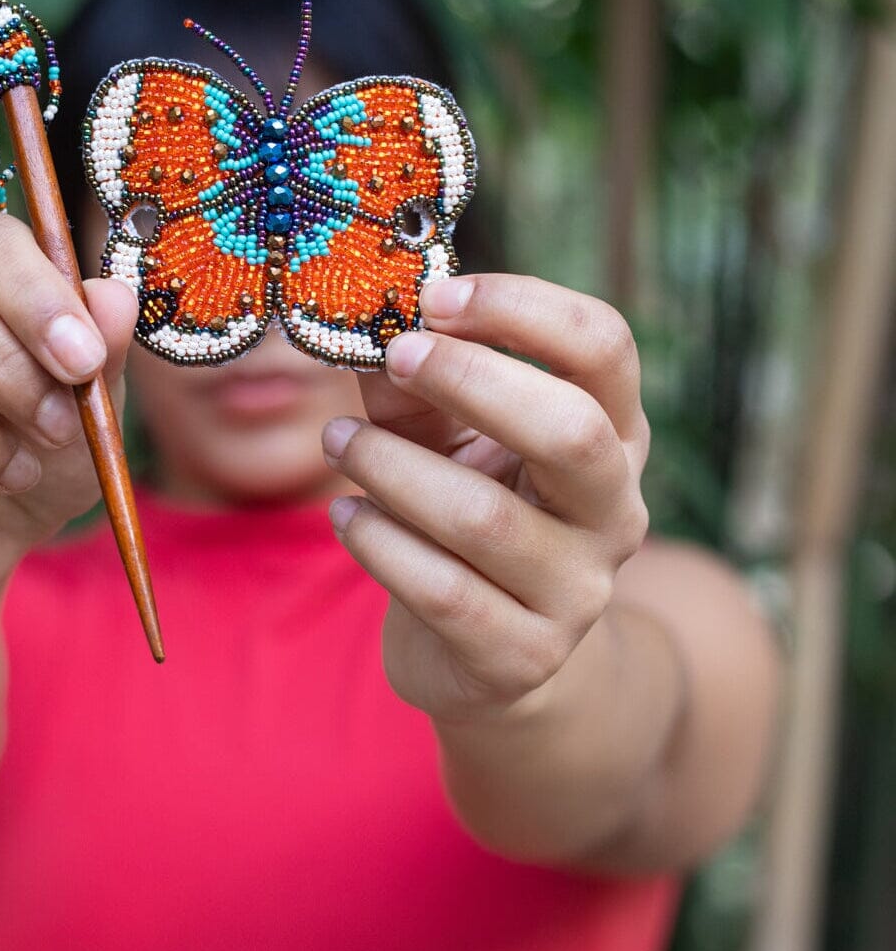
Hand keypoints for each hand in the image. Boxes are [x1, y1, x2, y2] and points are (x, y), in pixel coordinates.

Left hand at [321, 273, 650, 723]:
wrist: (492, 652)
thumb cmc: (469, 510)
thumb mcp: (448, 438)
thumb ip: (414, 387)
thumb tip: (368, 324)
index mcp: (612, 434)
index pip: (603, 348)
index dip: (524, 308)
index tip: (437, 295)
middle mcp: (613, 510)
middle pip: (571, 430)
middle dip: (471, 380)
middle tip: (396, 355)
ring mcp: (577, 591)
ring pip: (483, 517)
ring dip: (391, 466)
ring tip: (337, 441)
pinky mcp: (523, 655)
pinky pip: (442, 591)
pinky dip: (379, 543)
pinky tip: (346, 516)